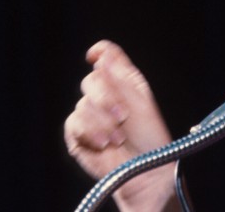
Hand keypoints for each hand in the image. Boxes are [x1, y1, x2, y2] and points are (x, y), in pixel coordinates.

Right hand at [64, 40, 179, 210]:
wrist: (143, 171)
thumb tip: (102, 57)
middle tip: (122, 116)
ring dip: (102, 122)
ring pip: (83, 104)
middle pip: (92, 79)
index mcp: (124, 82)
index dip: (100, 52)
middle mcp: (106, 95)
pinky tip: (103, 144)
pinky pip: (75, 123)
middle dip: (106, 98)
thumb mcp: (140, 104)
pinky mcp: (78, 134)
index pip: (107, 56)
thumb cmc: (149, 139)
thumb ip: (120, 80)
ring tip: (118, 139)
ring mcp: (90, 114)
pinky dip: (90, 132)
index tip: (93, 56)